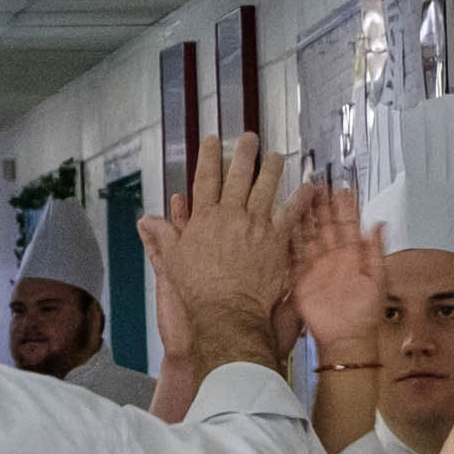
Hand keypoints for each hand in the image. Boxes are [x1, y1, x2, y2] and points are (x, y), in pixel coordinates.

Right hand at [148, 132, 298, 373]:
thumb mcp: (172, 263)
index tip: (212, 142)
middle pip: (238, 176)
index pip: (206, 179)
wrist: (225, 314)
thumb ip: (162, 237)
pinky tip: (307, 188)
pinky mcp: (274, 241)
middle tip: (249, 139)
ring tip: (276, 156)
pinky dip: (299, 201)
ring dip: (272, 169)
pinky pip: (290, 215)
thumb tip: (146, 221)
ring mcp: (255, 226)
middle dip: (243, 154)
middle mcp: (231, 216)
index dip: (209, 157)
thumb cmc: (198, 294)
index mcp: (205, 219)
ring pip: (266, 188)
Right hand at [289, 181, 385, 357]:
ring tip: (302, 197)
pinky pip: (295, 255)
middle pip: (327, 225)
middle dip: (322, 206)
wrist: (346, 338)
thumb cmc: (365, 315)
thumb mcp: (378, 279)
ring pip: (310, 236)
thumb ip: (376, 251)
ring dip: (307, 217)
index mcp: (355, 257)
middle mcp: (335, 259)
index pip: (349, 225)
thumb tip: (380, 224)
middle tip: (318, 186)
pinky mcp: (302, 279)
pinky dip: (291, 240)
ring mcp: (317, 268)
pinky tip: (288, 224)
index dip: (345, 207)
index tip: (341, 190)